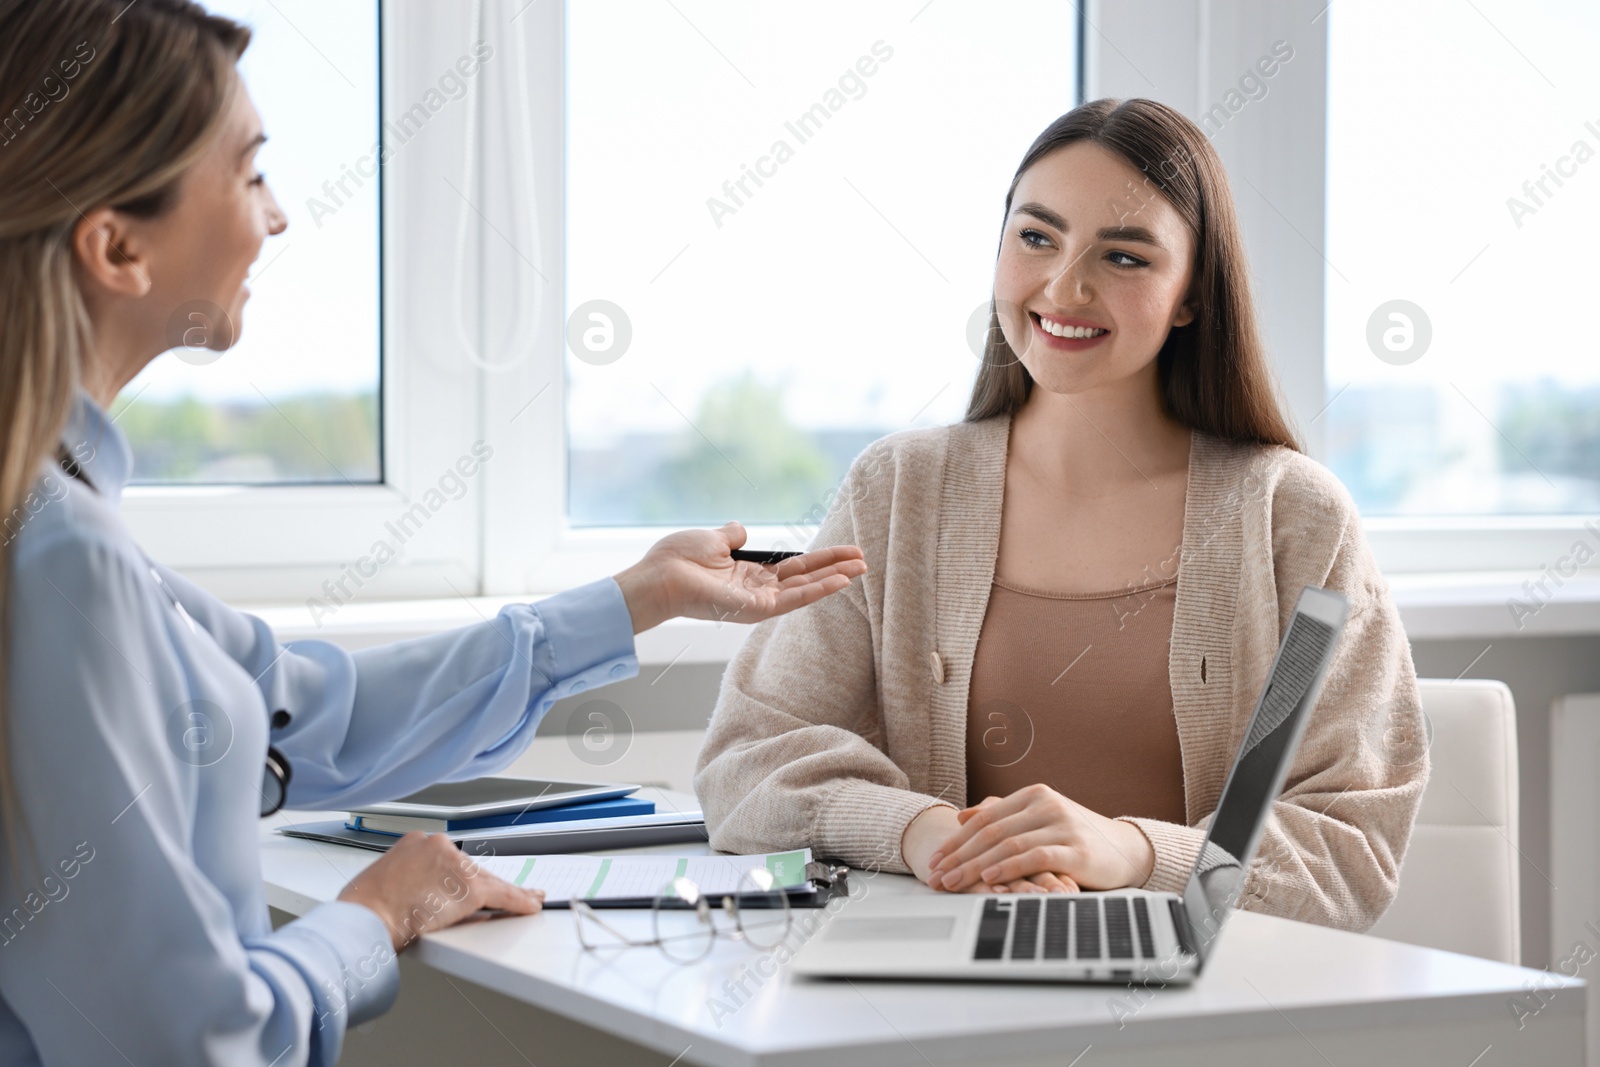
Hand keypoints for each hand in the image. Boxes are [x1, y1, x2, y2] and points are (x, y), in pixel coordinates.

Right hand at [337, 832, 545, 951]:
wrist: (363, 921)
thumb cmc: (362, 910)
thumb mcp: (384, 882)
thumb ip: (406, 880)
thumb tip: (420, 897)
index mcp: (415, 842)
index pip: (450, 860)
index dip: (463, 877)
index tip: (470, 884)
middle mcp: (437, 846)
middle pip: (472, 870)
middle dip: (487, 886)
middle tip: (508, 895)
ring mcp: (456, 865)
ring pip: (488, 882)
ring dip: (507, 895)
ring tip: (526, 900)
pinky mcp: (470, 887)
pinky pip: (502, 895)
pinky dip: (519, 901)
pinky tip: (530, 905)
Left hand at [612, 521, 865, 632]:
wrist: (658, 576)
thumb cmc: (677, 559)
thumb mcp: (712, 539)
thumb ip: (731, 536)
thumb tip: (741, 529)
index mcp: (748, 574)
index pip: (792, 566)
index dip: (818, 558)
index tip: (843, 550)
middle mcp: (757, 590)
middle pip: (804, 577)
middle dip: (834, 568)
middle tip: (863, 560)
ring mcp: (758, 601)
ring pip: (804, 589)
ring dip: (834, 579)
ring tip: (861, 569)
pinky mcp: (756, 609)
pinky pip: (793, 599)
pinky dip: (818, 590)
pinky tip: (840, 581)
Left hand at [923, 785, 1155, 892]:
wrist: (1127, 849)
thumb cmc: (1078, 837)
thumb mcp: (1040, 819)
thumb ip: (1004, 814)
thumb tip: (963, 815)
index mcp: (1034, 794)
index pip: (984, 817)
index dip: (956, 840)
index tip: (935, 860)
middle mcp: (1046, 804)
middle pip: (991, 831)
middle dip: (958, 856)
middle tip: (936, 876)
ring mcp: (1062, 825)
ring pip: (1007, 844)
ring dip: (975, 865)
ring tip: (953, 882)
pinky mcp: (1076, 849)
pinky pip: (1035, 857)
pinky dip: (1008, 867)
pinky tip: (989, 878)